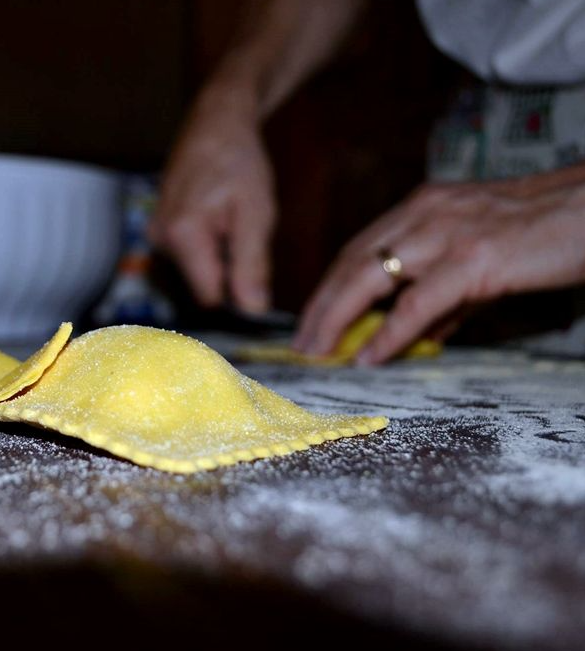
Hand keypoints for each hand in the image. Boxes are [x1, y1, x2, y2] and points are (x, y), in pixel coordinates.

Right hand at [149, 95, 275, 315]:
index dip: (238, 291)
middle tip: (243, 232)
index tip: (255, 267)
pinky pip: (188, 256)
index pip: (211, 297)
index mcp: (183, 235)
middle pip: (202, 286)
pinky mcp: (157, 231)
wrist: (215, 124)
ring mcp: (155, 235)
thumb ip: (252, 265)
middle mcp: (160, 239)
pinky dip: (208, 246)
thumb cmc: (238, 162)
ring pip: (196, 271)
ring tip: (230, 220)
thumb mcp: (256, 214)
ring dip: (219, 256)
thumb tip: (253, 310)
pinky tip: (217, 218)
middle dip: (228, 270)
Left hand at [293, 172, 584, 363]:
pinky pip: (417, 302)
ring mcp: (447, 232)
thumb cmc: (545, 235)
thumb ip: (445, 296)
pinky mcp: (474, 258)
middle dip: (320, 306)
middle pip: (351, 262)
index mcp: (423, 209)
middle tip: (301, 345)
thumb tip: (417, 334)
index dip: (329, 289)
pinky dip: (387, 333)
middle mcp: (425, 213)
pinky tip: (368, 357)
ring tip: (319, 353)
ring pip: (369, 276)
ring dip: (336, 319)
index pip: (358, 250)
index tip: (310, 322)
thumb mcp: (481, 259)